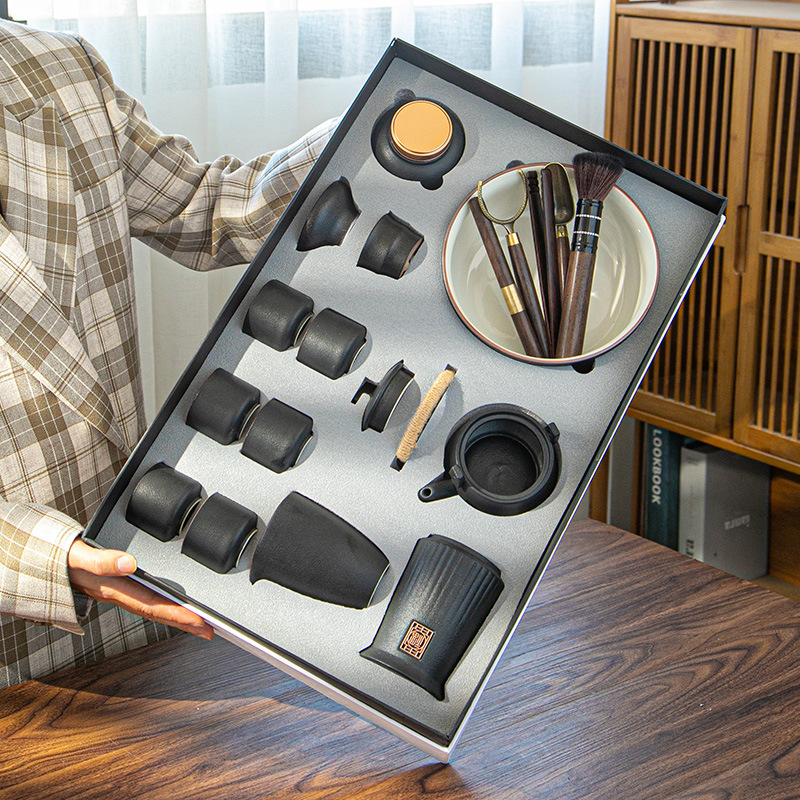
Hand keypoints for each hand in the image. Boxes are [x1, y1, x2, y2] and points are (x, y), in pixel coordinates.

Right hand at [67, 539, 213, 639]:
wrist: (48, 562)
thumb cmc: (65, 560)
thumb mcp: (80, 558)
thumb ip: (103, 560)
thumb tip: (130, 563)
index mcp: (115, 590)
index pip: (153, 606)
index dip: (178, 614)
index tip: (201, 620)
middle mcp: (122, 594)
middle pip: (160, 612)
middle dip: (186, 622)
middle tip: (212, 629)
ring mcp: (123, 592)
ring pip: (156, 608)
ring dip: (179, 616)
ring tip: (202, 622)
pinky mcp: (123, 586)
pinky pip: (149, 599)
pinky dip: (167, 605)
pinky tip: (177, 605)